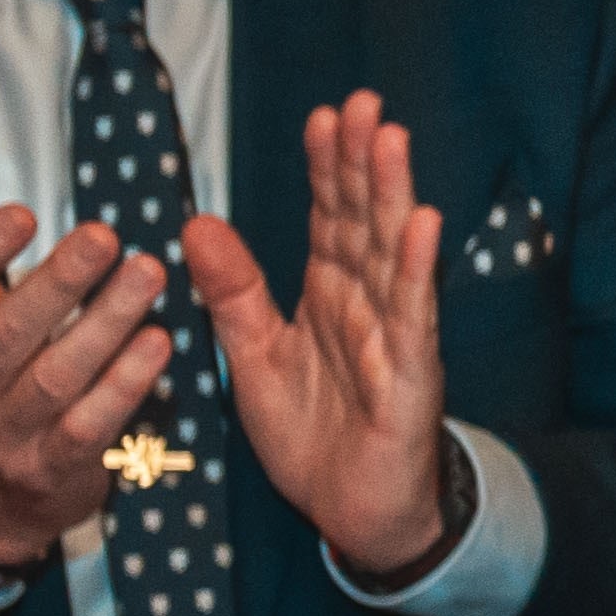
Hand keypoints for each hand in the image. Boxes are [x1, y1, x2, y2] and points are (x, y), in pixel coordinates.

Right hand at [0, 141, 173, 573]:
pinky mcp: (50, 471)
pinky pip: (89, 428)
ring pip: (54, 380)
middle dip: (57, 285)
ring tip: (151, 276)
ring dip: (106, 327)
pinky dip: (125, 387)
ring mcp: (2, 437)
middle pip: (4, 336)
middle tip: (107, 236)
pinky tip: (160, 345)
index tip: (24, 213)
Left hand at [184, 94, 455, 580]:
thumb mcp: (252, 356)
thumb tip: (195, 224)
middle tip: (363, 103)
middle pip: (365, 221)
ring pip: (391, 254)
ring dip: (393, 196)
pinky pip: (412, 316)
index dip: (328, 168)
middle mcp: (367, 305)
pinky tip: (421, 224)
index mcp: (330, 296)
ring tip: (390, 140)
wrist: (351, 512)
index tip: (324, 116)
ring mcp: (394, 337)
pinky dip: (415, 269)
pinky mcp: (409, 376)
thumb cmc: (313, 435)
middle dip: (364, 162)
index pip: (332, 219)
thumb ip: (233, 292)